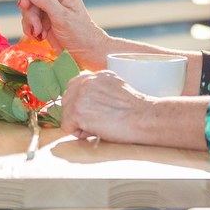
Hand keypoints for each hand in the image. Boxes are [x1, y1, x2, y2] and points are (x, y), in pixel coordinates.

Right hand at [17, 0, 108, 69]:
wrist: (85, 53)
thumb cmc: (80, 35)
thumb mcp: (62, 17)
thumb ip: (46, 1)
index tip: (25, 7)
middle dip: (30, 13)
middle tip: (37, 28)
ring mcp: (49, 9)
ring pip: (28, 9)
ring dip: (30, 23)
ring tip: (40, 34)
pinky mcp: (45, 21)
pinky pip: (29, 20)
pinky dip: (31, 29)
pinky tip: (40, 36)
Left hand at [61, 70, 209, 149]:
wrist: (143, 118)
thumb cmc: (136, 110)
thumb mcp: (117, 88)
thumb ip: (100, 89)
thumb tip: (89, 103)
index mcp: (97, 75)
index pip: (75, 85)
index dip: (80, 101)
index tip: (90, 111)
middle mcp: (86, 81)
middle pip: (67, 99)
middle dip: (77, 112)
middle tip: (96, 121)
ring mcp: (79, 96)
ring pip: (66, 113)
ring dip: (78, 123)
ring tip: (97, 127)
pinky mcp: (77, 111)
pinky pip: (66, 126)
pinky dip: (78, 133)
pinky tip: (94, 132)